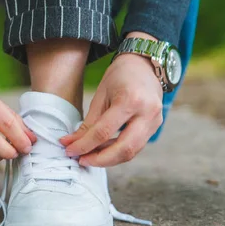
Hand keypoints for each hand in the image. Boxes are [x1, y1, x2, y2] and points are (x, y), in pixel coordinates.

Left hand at [60, 35, 162, 166]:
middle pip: (123, 149)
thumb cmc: (120, 76)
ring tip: (89, 157)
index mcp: (130, 100)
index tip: (69, 150)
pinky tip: (103, 150)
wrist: (144, 65)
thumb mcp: (100, 95)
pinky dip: (118, 151)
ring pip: (131, 152)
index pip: (104, 132)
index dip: (84, 145)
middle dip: (100, 160)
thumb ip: (88, 123)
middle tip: (81, 160)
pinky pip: (135, 146)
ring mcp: (155, 121)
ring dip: (108, 159)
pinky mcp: (155, 127)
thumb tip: (70, 143)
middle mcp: (147, 113)